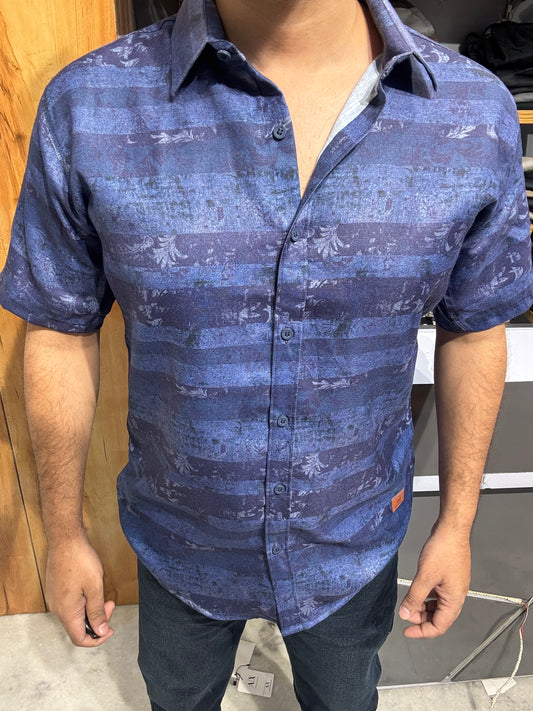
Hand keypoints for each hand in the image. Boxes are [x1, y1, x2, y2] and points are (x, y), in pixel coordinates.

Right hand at [45, 535, 114, 646]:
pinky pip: (70, 606)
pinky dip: (83, 604)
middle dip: (97, 621)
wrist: (65, 540)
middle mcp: (57, 609)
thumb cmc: (80, 560)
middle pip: (78, 628)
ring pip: (74, 616)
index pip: (80, 639)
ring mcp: (54, 599)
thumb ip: (97, 612)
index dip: (97, 639)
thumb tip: (100, 631)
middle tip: (110, 604)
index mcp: (67, 612)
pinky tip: (91, 591)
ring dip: (91, 611)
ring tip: (103, 596)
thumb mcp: (95, 587)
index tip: (110, 629)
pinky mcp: (55, 591)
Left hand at [398, 522, 470, 638]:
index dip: (422, 631)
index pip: (439, 626)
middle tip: (405, 613)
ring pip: (438, 605)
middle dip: (421, 619)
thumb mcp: (425, 577)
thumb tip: (405, 614)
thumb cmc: (443, 550)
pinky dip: (426, 596)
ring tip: (409, 603)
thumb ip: (414, 597)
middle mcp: (457, 596)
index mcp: (454, 600)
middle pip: (439, 617)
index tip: (407, 631)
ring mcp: (453, 586)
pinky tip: (417, 591)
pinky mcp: (449, 577)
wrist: (452, 530)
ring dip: (423, 607)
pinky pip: (437, 594)